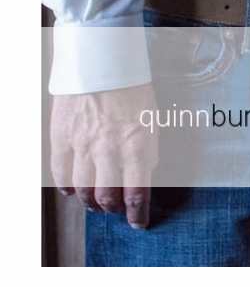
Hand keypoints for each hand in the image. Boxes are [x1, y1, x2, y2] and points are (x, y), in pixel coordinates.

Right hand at [50, 83, 159, 228]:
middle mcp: (109, 149)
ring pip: (82, 190)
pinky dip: (65, 187)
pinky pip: (60, 173)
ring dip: (90, 201)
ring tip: (95, 202)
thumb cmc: (132, 90)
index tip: (139, 223)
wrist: (101, 63)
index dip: (137, 213)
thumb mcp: (152, 120)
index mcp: (138, 145)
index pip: (137, 192)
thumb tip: (143, 177)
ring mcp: (82, 145)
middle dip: (113, 208)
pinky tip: (71, 191)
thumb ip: (147, 151)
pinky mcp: (61, 139)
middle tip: (115, 209)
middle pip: (107, 196)